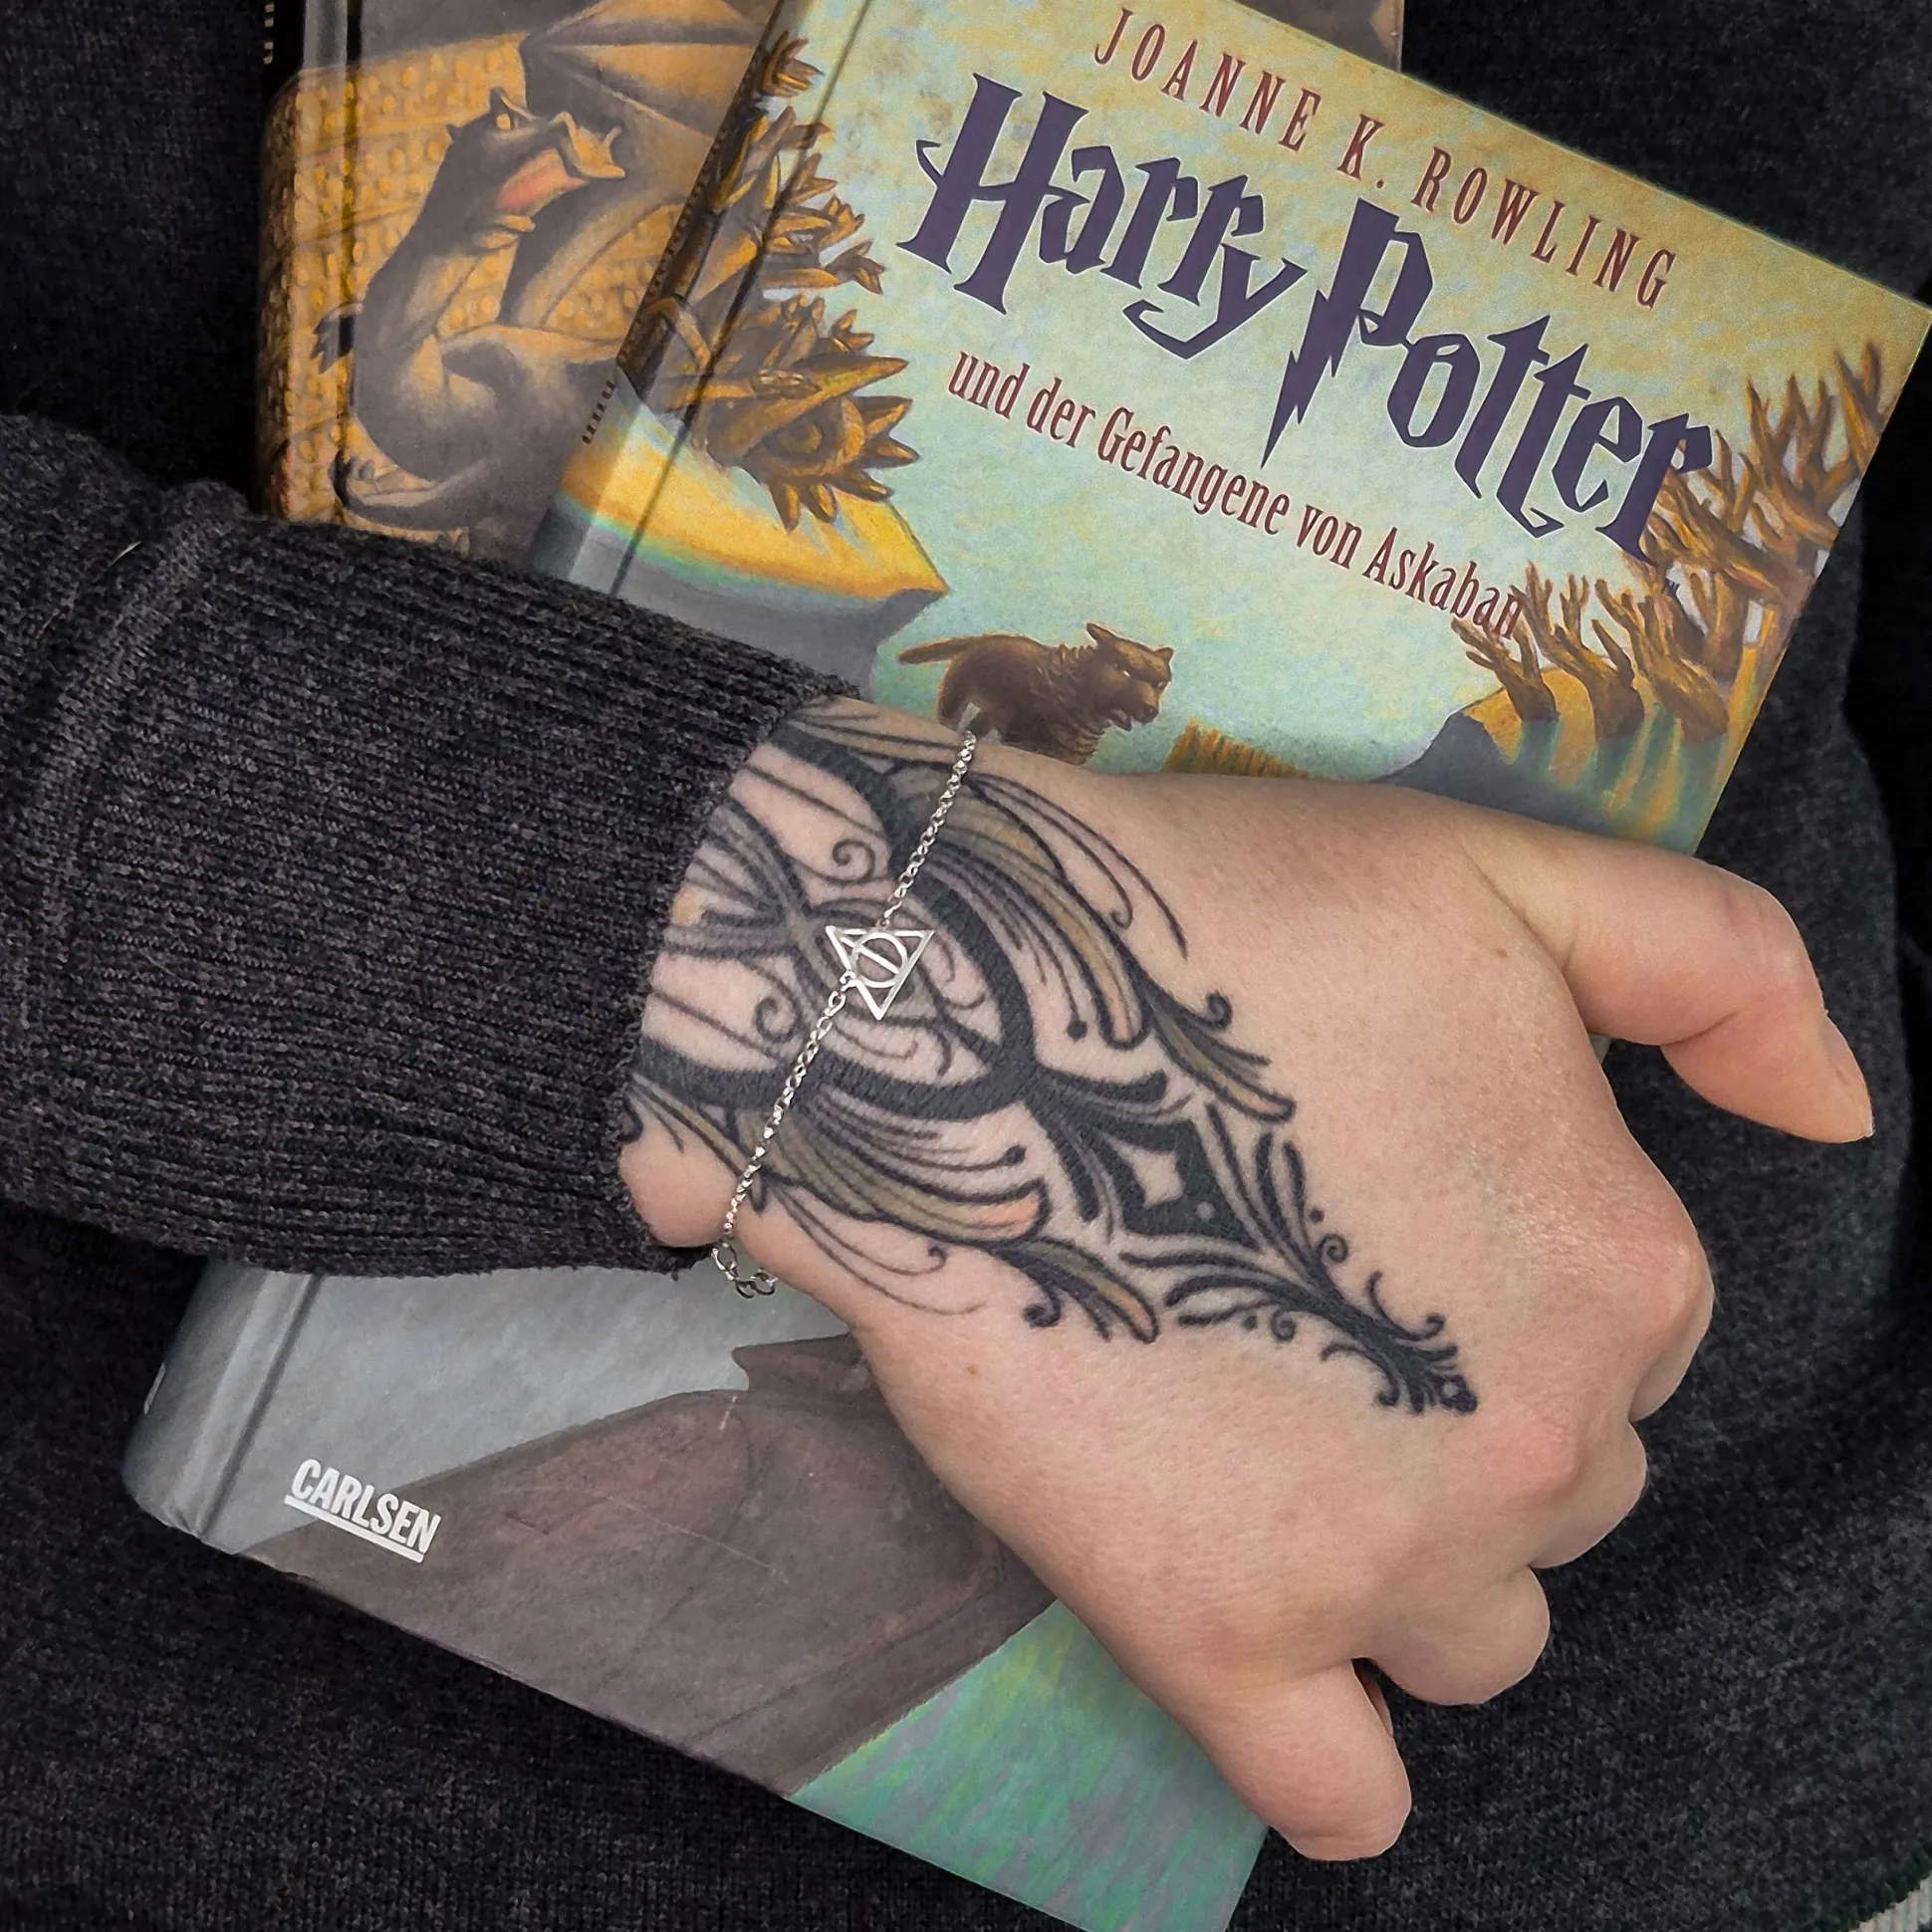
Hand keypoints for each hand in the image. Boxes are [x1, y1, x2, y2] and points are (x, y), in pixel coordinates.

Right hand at [623, 698, 1867, 1859]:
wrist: (970, 1017)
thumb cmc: (1233, 922)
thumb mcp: (1511, 872)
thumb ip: (1723, 971)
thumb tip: (1839, 1120)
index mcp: (1627, 1279)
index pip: (1632, 1338)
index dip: (1513, 1267)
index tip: (1385, 1202)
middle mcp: (1545, 1451)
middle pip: (1565, 1487)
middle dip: (1476, 1413)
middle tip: (1311, 1300)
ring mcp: (1386, 1567)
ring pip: (1479, 1632)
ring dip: (1414, 1560)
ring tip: (1276, 1441)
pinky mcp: (1220, 1639)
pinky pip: (1340, 1793)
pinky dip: (1336, 1753)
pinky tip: (1285, 1664)